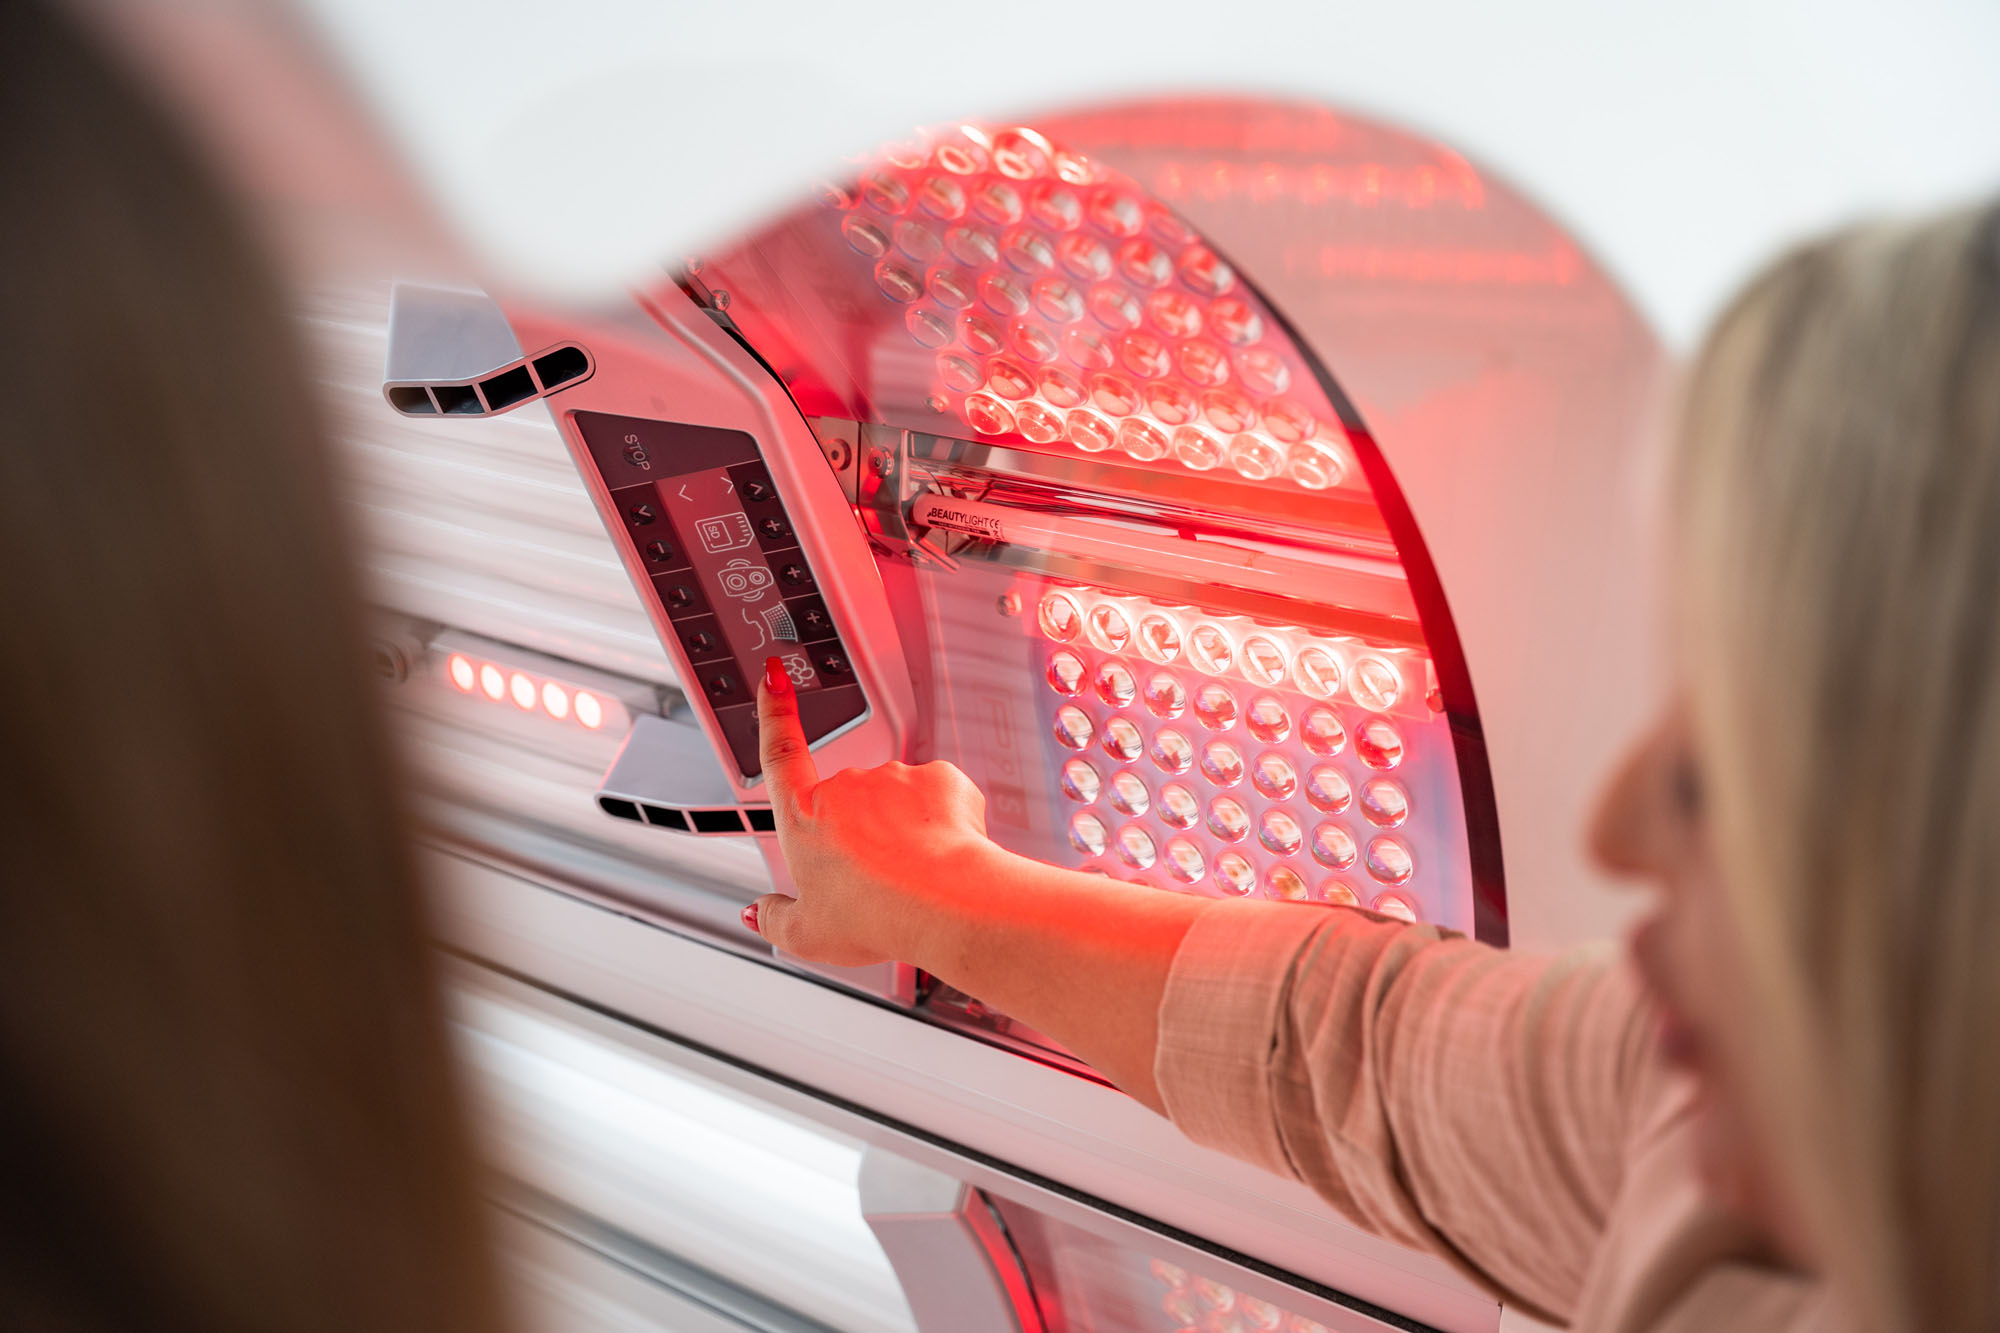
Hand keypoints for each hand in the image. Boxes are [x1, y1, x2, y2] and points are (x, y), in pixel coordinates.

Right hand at [744, 656, 1000, 966]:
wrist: (944, 903)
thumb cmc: (877, 916)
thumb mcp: (807, 934)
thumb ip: (775, 918)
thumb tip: (759, 912)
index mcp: (805, 819)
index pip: (780, 754)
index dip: (775, 712)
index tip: (776, 677)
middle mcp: (847, 788)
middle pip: (852, 803)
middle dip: (867, 834)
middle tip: (883, 883)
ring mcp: (894, 777)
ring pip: (900, 802)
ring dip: (908, 831)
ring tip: (918, 877)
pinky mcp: (941, 777)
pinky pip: (941, 797)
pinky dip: (945, 824)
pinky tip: (946, 855)